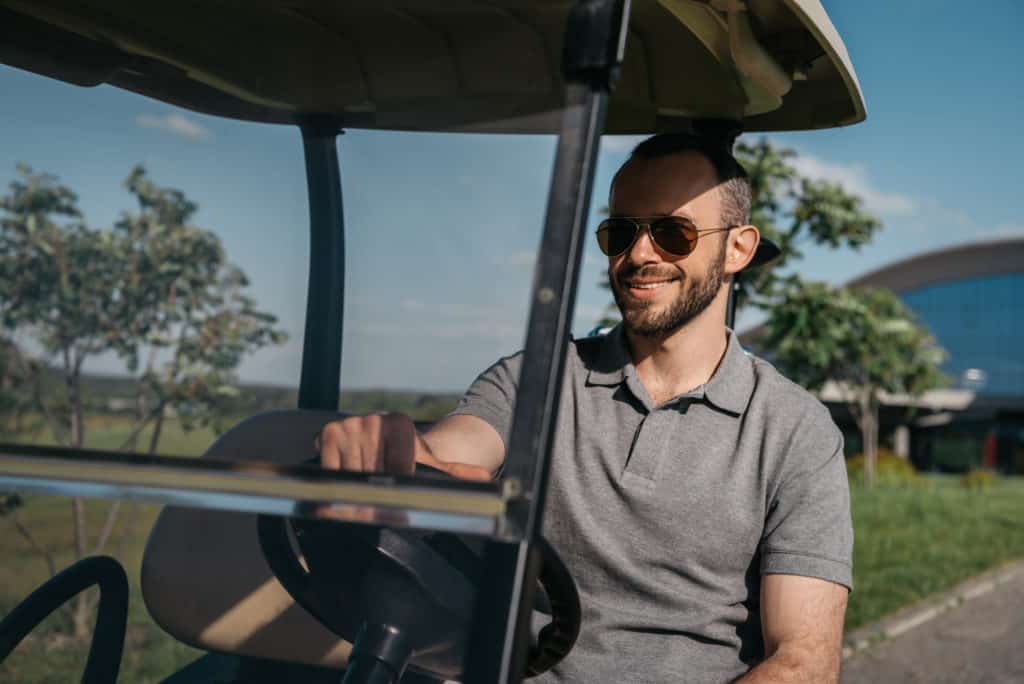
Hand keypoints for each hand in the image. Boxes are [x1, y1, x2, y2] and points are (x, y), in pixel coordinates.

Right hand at [317, 413, 491, 480]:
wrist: (382, 446)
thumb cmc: (409, 459)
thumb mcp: (434, 466)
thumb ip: (459, 473)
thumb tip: (487, 479)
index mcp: (400, 425)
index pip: (398, 470)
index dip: (399, 486)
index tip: (400, 490)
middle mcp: (374, 420)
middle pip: (374, 475)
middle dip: (378, 491)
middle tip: (383, 494)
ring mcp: (350, 425)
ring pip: (352, 476)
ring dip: (358, 489)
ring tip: (368, 485)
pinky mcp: (329, 434)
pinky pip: (331, 470)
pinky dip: (339, 480)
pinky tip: (351, 477)